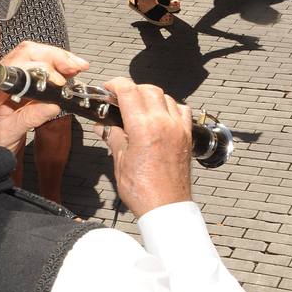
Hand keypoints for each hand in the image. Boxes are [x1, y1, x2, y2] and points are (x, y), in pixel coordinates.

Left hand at [0, 42, 90, 152]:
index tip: (59, 81)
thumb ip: (30, 117)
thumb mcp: (9, 133)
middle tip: (75, 66)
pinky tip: (68, 71)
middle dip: (55, 56)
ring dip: (57, 58)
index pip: (18, 65)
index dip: (42, 68)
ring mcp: (7, 78)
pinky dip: (55, 67)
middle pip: (28, 52)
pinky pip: (36, 66)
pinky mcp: (17, 82)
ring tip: (76, 66)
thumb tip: (53, 105)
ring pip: (33, 55)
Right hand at [99, 78, 194, 214]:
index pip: (128, 91)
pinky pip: (182, 110)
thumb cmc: (143, 191)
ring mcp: (179, 128)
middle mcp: (164, 123)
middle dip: (132, 89)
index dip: (115, 84)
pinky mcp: (187, 136)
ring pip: (166, 97)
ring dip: (151, 97)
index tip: (108, 88)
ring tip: (138, 108)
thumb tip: (104, 126)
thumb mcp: (120, 162)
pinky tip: (161, 116)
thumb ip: (114, 138)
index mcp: (144, 127)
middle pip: (148, 90)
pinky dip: (171, 107)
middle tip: (119, 99)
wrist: (166, 207)